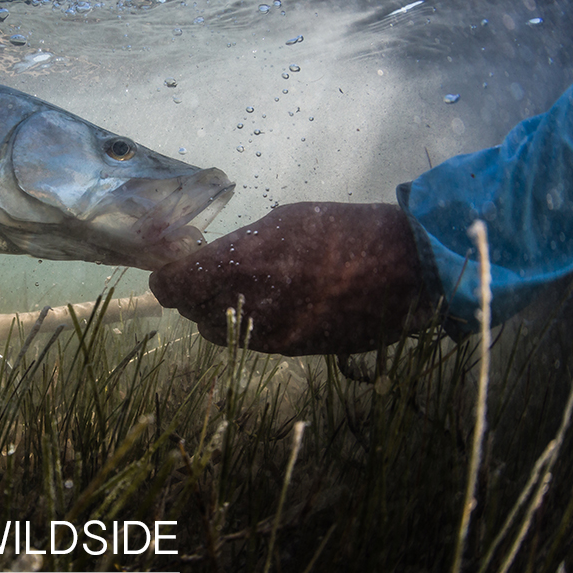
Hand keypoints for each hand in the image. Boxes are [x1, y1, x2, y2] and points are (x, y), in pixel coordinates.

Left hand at [149, 202, 434, 354]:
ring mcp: (267, 334)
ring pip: (216, 332)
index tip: (171, 270)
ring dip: (218, 313)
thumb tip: (213, 258)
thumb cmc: (342, 231)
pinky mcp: (289, 351)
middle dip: (192, 295)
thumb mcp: (284, 221)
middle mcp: (245, 306)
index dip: (167, 278)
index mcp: (238, 265)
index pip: (173, 286)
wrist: (405, 270)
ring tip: (242, 290)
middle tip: (206, 277)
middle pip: (190, 311)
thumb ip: (240, 245)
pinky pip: (250, 341)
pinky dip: (249, 325)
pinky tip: (273, 303)